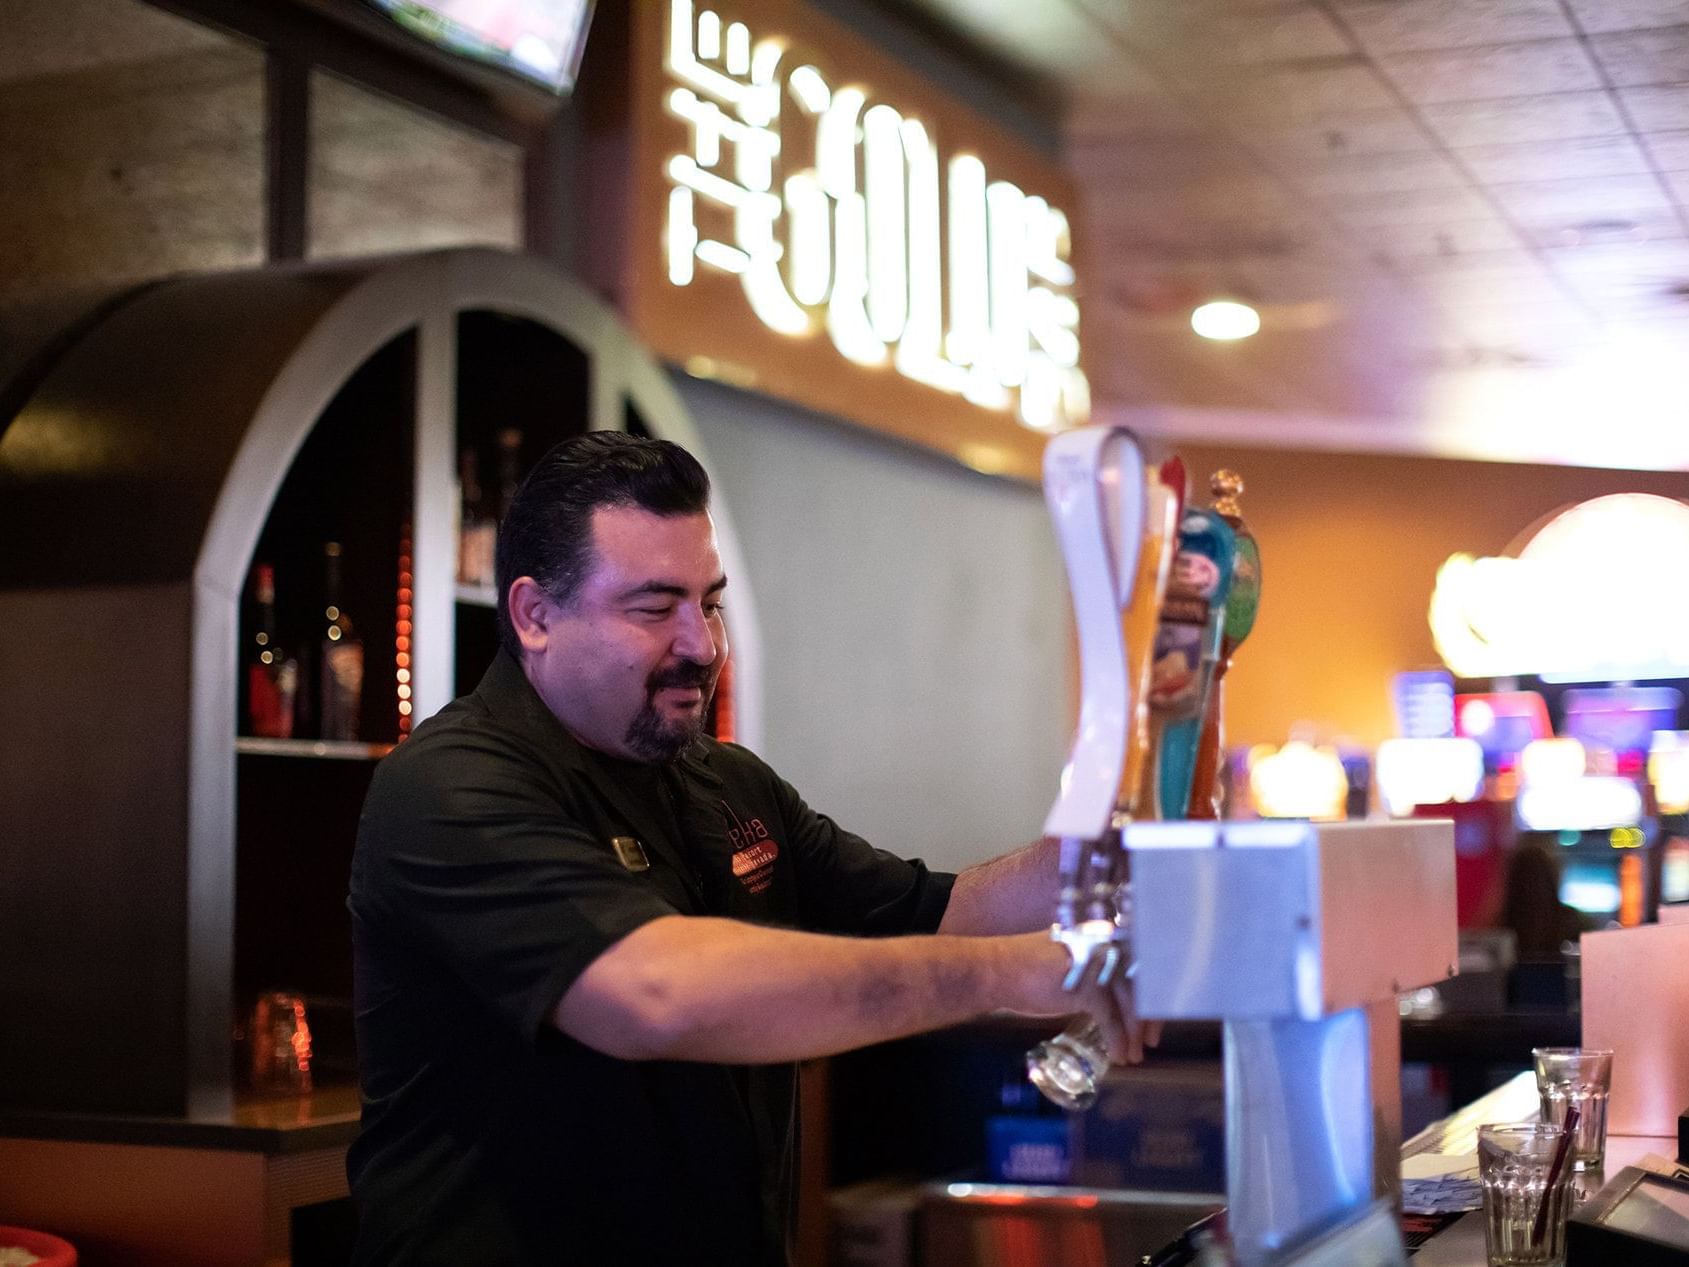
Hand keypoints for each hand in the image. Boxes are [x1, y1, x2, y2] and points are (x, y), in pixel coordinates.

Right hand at [1003, 932, 1159, 1064]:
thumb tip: (1117, 993)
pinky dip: (1116, 1040)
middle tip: (1150, 1041)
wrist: (997, 970)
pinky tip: (1118, 1054)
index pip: (1138, 966)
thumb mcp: (1072, 962)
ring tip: (1134, 1055)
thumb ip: (1097, 970)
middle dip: (1148, 1017)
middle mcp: (1106, 945)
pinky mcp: (1087, 987)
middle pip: (1140, 984)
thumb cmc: (1028, 967)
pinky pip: (1110, 1019)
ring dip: (1133, 1034)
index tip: (1151, 1018)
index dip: (1149, 994)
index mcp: (1104, 935)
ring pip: (1129, 1004)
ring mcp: (1098, 965)